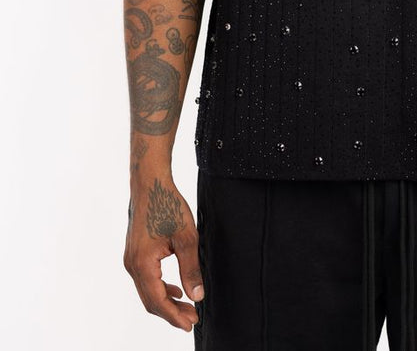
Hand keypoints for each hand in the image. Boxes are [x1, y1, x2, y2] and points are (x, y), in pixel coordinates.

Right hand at [124, 173, 203, 331]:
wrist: (150, 182)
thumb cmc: (168, 205)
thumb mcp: (186, 237)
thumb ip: (191, 268)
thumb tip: (197, 295)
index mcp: (142, 264)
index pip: (158, 300)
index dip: (174, 316)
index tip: (191, 324)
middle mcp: (132, 265)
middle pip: (150, 300)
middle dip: (171, 312)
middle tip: (192, 318)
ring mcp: (130, 259)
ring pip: (147, 291)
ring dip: (166, 300)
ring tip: (187, 307)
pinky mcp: (134, 253)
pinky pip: (146, 279)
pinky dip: (160, 288)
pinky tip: (175, 289)